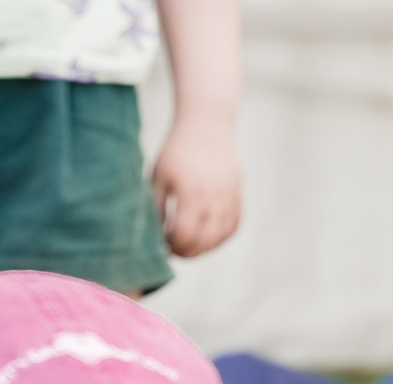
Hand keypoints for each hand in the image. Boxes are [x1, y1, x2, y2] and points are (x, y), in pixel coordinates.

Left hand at [149, 112, 242, 258]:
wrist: (206, 123)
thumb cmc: (177, 150)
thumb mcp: (158, 177)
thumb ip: (157, 208)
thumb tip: (155, 236)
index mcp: (191, 192)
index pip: (185, 234)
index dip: (172, 245)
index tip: (163, 243)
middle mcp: (214, 196)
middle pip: (205, 240)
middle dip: (188, 252)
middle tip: (175, 249)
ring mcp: (229, 195)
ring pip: (222, 235)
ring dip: (206, 248)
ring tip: (191, 245)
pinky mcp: (238, 192)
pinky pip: (235, 224)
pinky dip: (222, 236)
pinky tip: (209, 237)